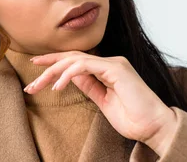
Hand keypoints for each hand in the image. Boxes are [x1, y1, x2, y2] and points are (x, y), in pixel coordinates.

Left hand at [24, 51, 177, 151]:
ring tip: (39, 85)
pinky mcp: (116, 69)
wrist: (155, 128)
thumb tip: (69, 76)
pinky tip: (57, 86)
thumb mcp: (102, 100)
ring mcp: (113, 64)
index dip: (54, 63)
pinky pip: (84, 66)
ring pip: (74, 60)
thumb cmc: (133, 118)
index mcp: (106, 69)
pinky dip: (68, 74)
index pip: (75, 61)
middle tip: (31, 81)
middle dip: (48, 66)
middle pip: (71, 58)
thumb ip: (88, 86)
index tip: (36, 69)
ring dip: (53, 72)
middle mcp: (109, 62)